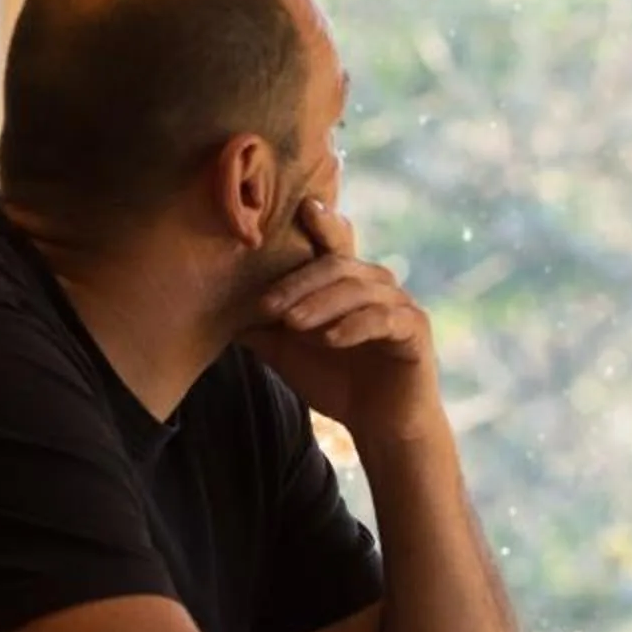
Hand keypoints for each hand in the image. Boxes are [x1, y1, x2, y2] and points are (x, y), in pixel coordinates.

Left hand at [244, 199, 444, 443]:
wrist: (380, 425)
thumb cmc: (337, 382)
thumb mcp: (289, 352)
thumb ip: (262, 327)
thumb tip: (216, 308)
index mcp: (347, 283)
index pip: (334, 244)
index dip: (323, 222)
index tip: (301, 206)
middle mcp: (377, 285)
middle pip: (338, 264)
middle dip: (299, 283)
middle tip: (268, 306)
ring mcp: (400, 305)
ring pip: (359, 289)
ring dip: (322, 303)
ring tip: (293, 324)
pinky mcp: (415, 330)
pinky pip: (385, 319)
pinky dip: (355, 326)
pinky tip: (331, 339)